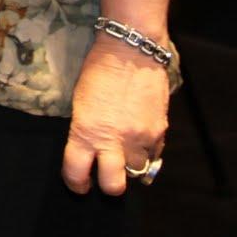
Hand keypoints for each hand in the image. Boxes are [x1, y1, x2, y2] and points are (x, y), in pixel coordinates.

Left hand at [62, 37, 169, 195]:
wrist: (131, 51)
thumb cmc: (98, 72)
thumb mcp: (81, 103)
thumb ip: (85, 131)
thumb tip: (91, 152)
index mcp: (86, 131)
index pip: (77, 172)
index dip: (75, 183)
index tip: (79, 184)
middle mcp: (115, 139)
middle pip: (114, 185)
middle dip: (109, 186)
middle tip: (105, 175)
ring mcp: (141, 138)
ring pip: (137, 171)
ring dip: (129, 165)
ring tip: (123, 151)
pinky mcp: (161, 132)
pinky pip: (154, 156)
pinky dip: (146, 153)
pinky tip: (138, 140)